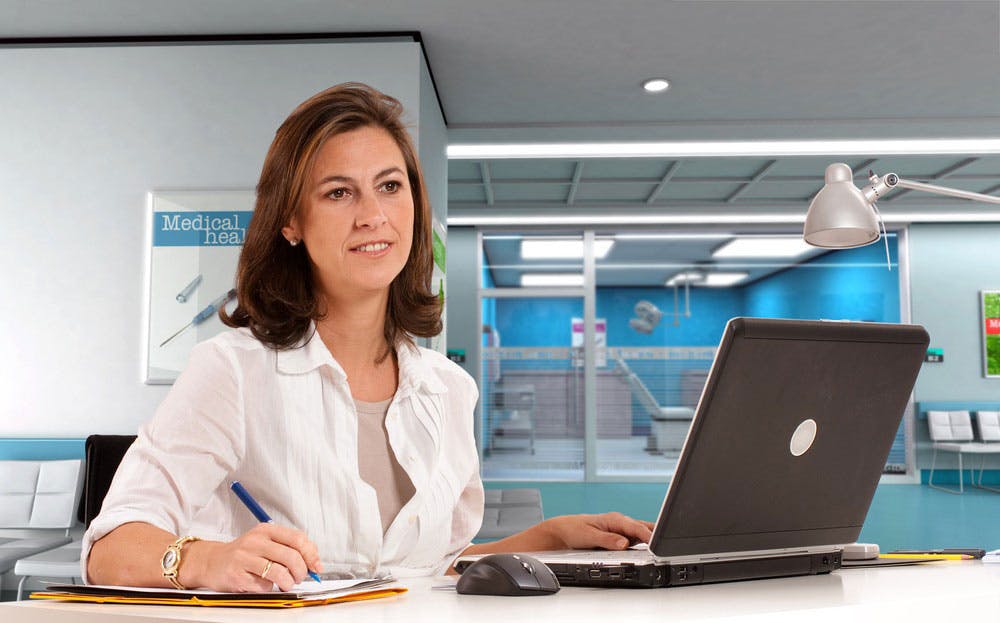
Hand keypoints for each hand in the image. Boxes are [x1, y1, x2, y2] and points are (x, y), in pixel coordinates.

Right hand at [184, 523, 322, 591]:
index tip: (316, 566)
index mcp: (266, 530)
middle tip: (299, 577)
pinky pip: (263, 585)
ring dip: (288, 582)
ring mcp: (244, 558)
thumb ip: (289, 547)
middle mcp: (255, 541)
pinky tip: (264, 584)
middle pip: (291, 556)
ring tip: (286, 583)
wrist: (212, 561)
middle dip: (301, 571)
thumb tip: (314, 562)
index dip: (311, 554)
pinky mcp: (237, 575)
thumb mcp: (266, 542)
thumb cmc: (244, 553)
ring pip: (279, 572)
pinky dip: (269, 588)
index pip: (297, 539)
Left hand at [540, 512, 653, 550]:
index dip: (648, 535)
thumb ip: (607, 540)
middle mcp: (620, 522)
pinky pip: (637, 539)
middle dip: (656, 534)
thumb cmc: (575, 530)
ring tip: (664, 549)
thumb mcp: (589, 536)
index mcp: (614, 519)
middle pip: (644, 528)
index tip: (657, 543)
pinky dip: (645, 543)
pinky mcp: (621, 536)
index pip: (636, 527)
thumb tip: (624, 543)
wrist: (564, 531)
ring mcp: (622, 529)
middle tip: (667, 546)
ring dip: (652, 539)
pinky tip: (652, 549)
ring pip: (642, 533)